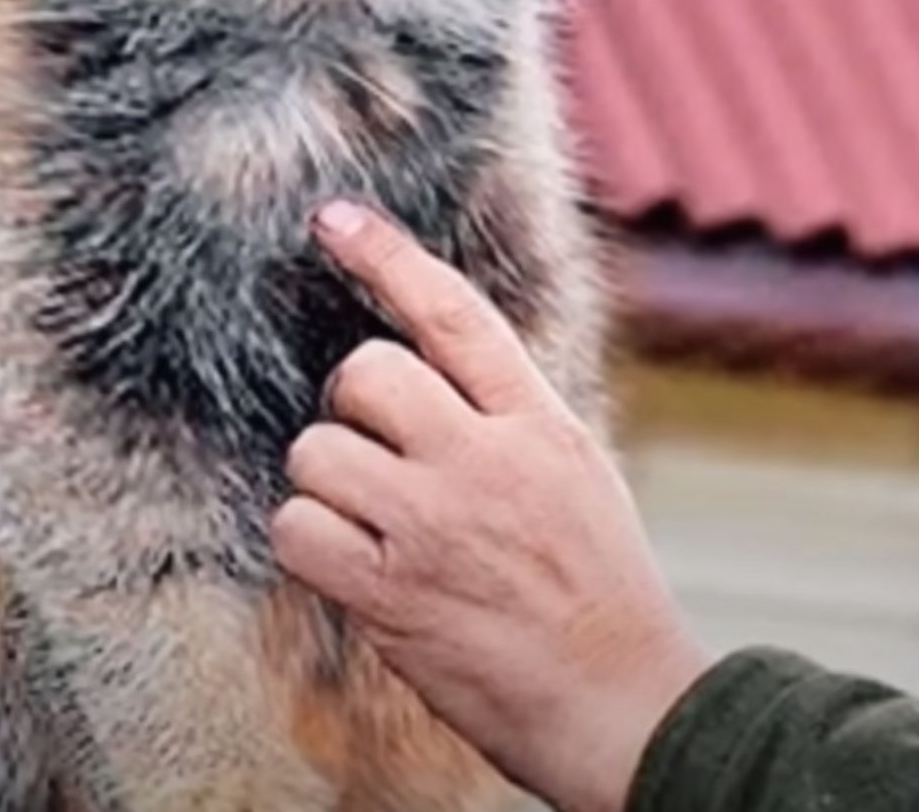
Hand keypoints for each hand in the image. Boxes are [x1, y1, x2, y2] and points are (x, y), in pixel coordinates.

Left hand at [271, 203, 710, 811]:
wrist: (622, 700)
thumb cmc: (601, 585)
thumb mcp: (576, 470)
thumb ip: (509, 415)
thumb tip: (429, 376)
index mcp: (539, 422)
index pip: (455, 314)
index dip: (389, 256)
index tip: (337, 219)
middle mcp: (483, 460)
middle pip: (366, 371)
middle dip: (354, 400)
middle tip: (375, 441)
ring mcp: (433, 526)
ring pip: (317, 450)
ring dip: (329, 480)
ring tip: (372, 518)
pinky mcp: (390, 595)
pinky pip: (296, 530)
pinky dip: (309, 541)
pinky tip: (352, 564)